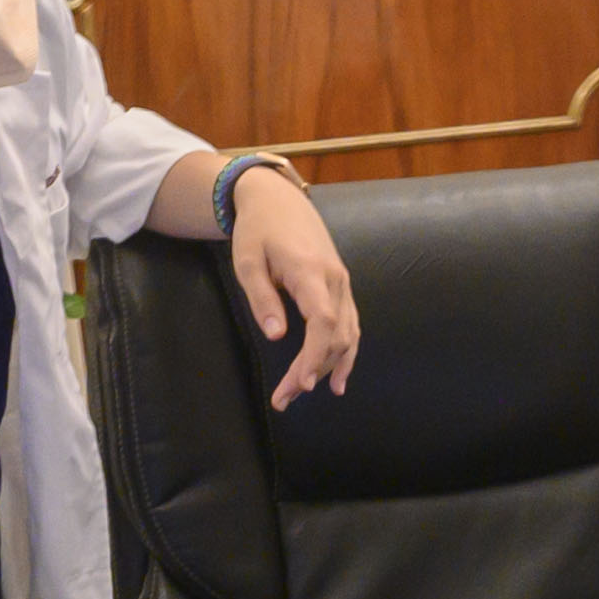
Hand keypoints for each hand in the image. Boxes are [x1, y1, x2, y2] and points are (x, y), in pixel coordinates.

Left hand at [226, 176, 361, 408]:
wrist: (279, 200)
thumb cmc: (258, 230)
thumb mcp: (247, 261)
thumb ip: (262, 298)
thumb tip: (277, 337)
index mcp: (311, 272)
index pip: (322, 322)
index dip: (315, 355)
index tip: (302, 383)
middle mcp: (334, 279)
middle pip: (334, 335)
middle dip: (312, 371)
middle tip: (284, 398)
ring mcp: (342, 283)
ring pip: (347, 334)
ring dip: (329, 367)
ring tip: (304, 393)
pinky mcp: (342, 287)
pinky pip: (351, 325)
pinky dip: (347, 354)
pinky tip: (338, 380)